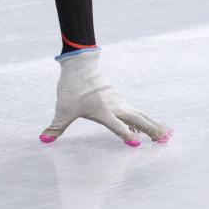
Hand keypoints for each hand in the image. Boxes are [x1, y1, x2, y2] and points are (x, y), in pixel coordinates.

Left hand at [40, 49, 171, 146]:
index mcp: (103, 112)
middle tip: (165, 141)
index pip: (118, 126)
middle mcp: (115, 107)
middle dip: (151, 130)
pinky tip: (146, 125)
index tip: (136, 144)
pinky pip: (134, 110)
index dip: (126, 135)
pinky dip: (144, 118)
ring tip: (165, 134)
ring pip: (139, 114)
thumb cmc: (72, 88)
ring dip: (152, 124)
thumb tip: (43, 139)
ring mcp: (119, 101)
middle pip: (138, 120)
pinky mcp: (118, 97)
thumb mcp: (62, 110)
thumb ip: (56, 127)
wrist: (80, 64)